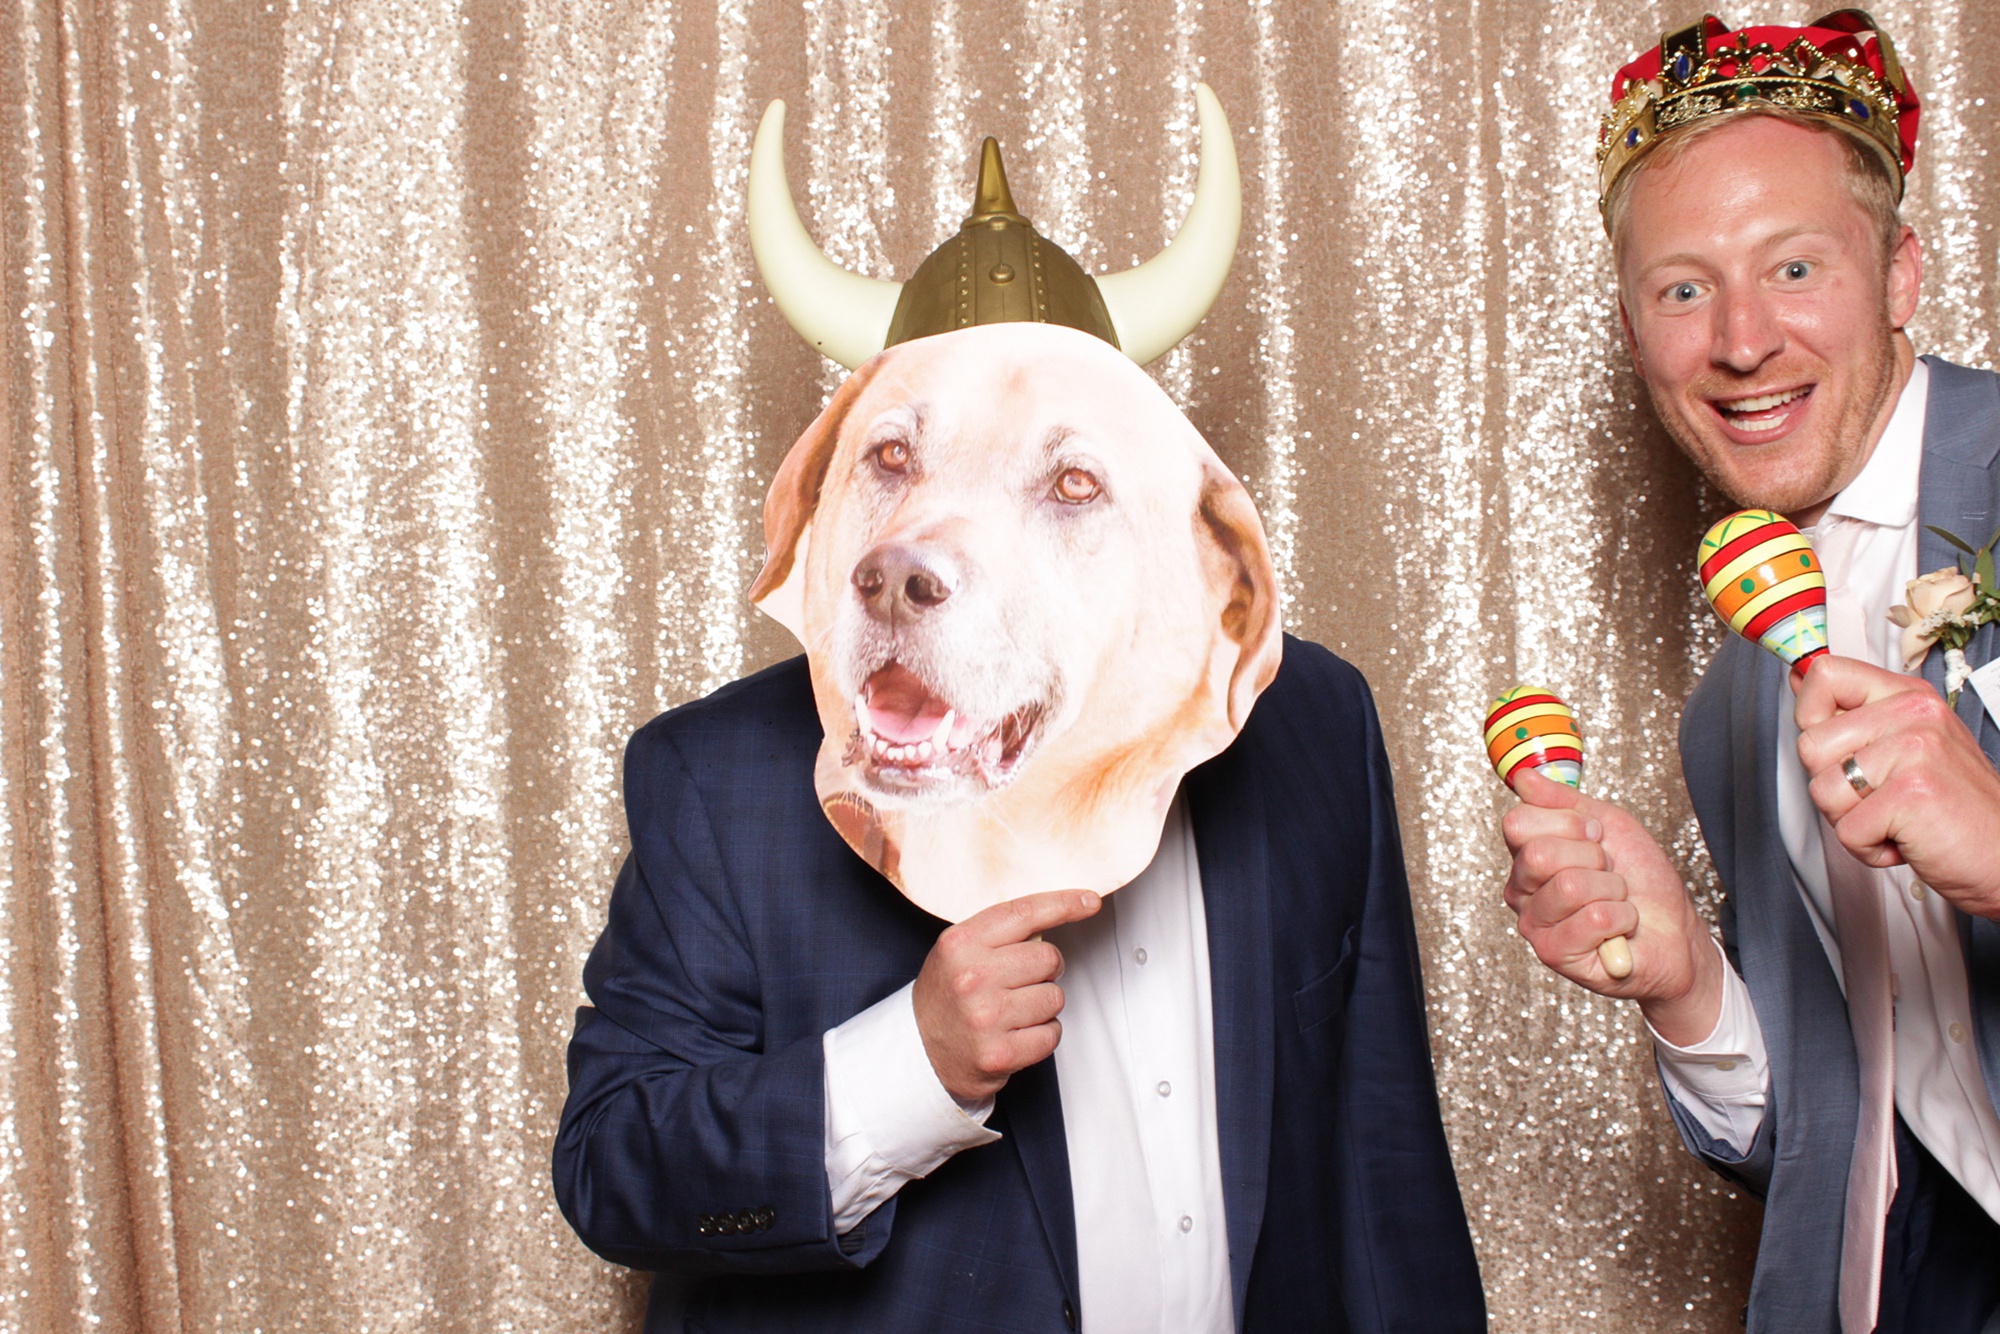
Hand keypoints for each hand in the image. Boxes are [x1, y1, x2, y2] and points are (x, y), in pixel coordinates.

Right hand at [912, 890, 1102, 1101]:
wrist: (919, 1051)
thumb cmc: (946, 996)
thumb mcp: (959, 950)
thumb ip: (1000, 932)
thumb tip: (1058, 911)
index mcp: (961, 943)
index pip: (1024, 912)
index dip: (1064, 904)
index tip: (1088, 901)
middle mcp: (972, 977)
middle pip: (1049, 957)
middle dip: (1046, 969)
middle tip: (1023, 980)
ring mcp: (986, 1017)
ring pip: (1055, 997)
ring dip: (1043, 1005)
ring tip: (1014, 1010)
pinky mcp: (1000, 1053)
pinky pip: (1051, 1034)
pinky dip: (1042, 1035)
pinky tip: (1017, 1033)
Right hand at [1501, 767, 1723, 1044]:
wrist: (1675, 931)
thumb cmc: (1642, 881)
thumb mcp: (1610, 826)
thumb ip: (1564, 802)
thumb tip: (1523, 779)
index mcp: (1528, 855)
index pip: (1518, 822)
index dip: (1569, 823)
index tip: (1596, 835)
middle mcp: (1522, 890)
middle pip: (1538, 854)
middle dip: (1593, 857)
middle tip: (1609, 872)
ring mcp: (1535, 924)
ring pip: (1569, 887)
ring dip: (1612, 890)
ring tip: (1617, 901)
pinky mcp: (1555, 954)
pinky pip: (1593, 918)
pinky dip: (1622, 918)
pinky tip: (1620, 928)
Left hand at [1795, 654, 1999, 918]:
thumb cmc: (1954, 809)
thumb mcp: (1907, 747)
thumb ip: (1854, 715)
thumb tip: (1798, 678)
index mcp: (1909, 696)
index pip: (1825, 673)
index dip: (1810, 715)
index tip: (1837, 747)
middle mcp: (1915, 713)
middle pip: (1810, 745)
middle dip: (1833, 786)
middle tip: (1880, 798)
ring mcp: (1915, 750)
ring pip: (1821, 790)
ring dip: (1850, 820)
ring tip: (1894, 819)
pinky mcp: (1911, 792)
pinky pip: (1846, 830)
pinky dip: (1868, 849)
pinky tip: (1906, 839)